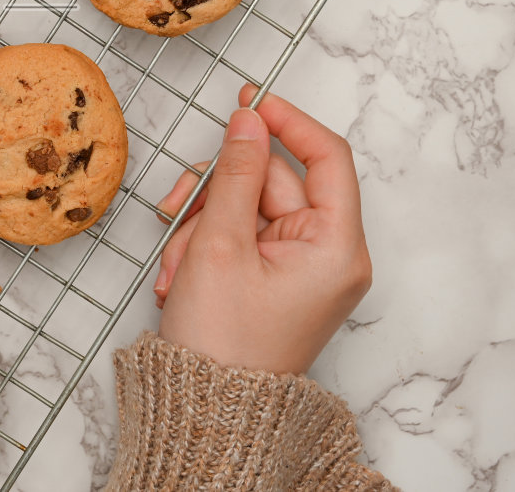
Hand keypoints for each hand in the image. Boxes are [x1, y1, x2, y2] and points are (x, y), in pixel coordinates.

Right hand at [151, 86, 371, 374]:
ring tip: (178, 263)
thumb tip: (249, 121)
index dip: (287, 122)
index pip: (326, 157)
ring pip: (247, 206)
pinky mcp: (275, 280)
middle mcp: (329, 256)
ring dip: (204, 223)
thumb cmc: (223, 344)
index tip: (249, 100)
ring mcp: (301, 269)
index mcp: (337, 247)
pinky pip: (240, 236)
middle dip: (218, 191)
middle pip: (273, 182)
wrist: (205, 413)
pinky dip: (207, 244)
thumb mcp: (221, 243)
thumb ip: (237, 172)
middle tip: (178, 208)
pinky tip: (182, 273)